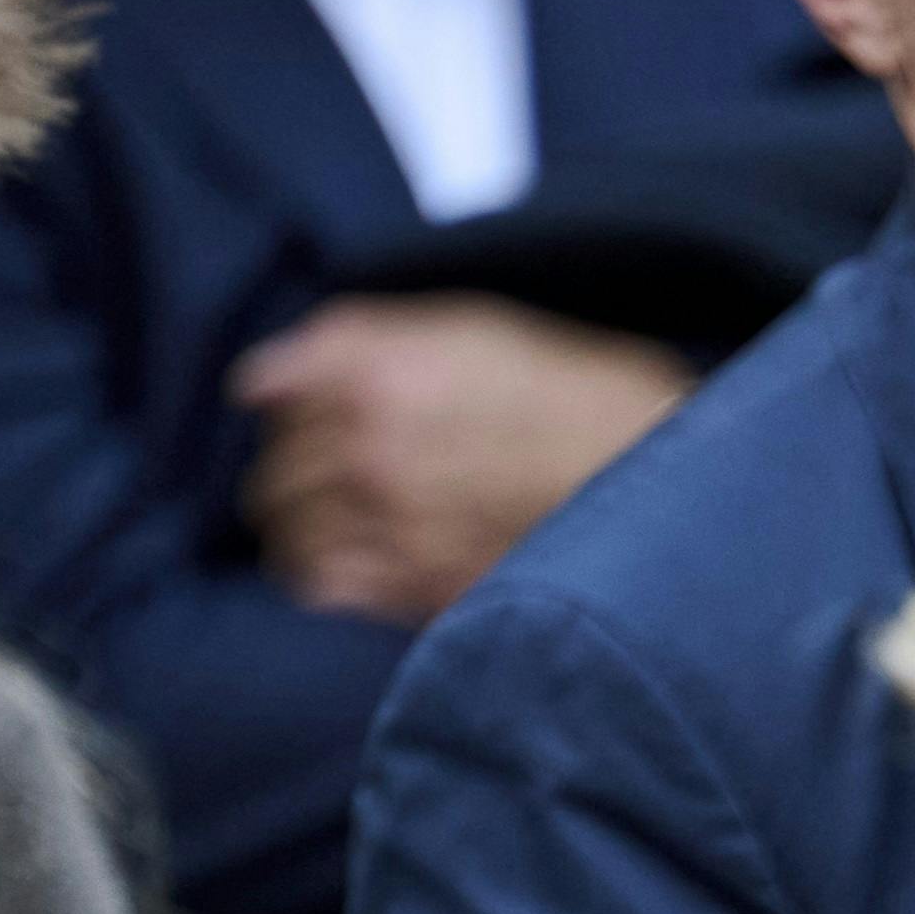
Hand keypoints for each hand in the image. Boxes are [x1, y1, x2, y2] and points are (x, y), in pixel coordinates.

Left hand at [233, 295, 691, 626]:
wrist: (656, 475)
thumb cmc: (572, 392)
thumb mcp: (468, 328)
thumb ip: (356, 339)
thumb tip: (258, 381)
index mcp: (373, 370)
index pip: (271, 391)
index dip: (292, 404)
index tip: (310, 415)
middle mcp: (367, 446)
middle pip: (276, 469)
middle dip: (292, 471)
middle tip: (324, 478)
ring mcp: (388, 521)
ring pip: (288, 532)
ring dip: (298, 529)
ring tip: (330, 528)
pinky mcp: (418, 585)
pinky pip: (324, 585)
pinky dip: (322, 575)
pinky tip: (348, 567)